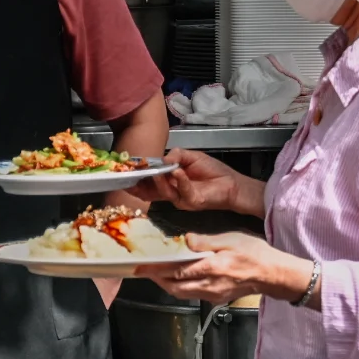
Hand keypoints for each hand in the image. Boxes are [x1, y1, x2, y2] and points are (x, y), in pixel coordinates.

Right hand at [129, 147, 244, 211]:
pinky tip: (178, 172)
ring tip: (157, 171)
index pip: (149, 182)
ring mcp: (181, 199)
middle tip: (131, 176)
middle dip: (140, 184)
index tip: (126, 172)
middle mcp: (172, 193)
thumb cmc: (212, 171)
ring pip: (164, 192)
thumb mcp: (191, 157)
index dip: (138, 178)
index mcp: (170, 182)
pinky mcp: (192, 202)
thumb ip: (176, 155)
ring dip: (159, 181)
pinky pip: (182, 192)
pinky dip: (180, 181)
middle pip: (151, 192)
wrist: (231, 183)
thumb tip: (162, 158)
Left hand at [137, 232, 313, 306]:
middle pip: (174, 287)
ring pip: (181, 293)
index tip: (141, 267)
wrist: (273, 274)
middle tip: (144, 271)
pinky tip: (179, 278)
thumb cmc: (256, 255)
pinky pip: (192, 295)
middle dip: (157, 280)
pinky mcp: (216, 298)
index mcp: (212, 268)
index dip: (156, 270)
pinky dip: (180, 287)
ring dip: (166, 285)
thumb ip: (206, 241)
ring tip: (158, 274)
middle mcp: (209, 285)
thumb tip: (186, 239)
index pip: (176, 271)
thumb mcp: (232, 239)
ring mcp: (213, 294)